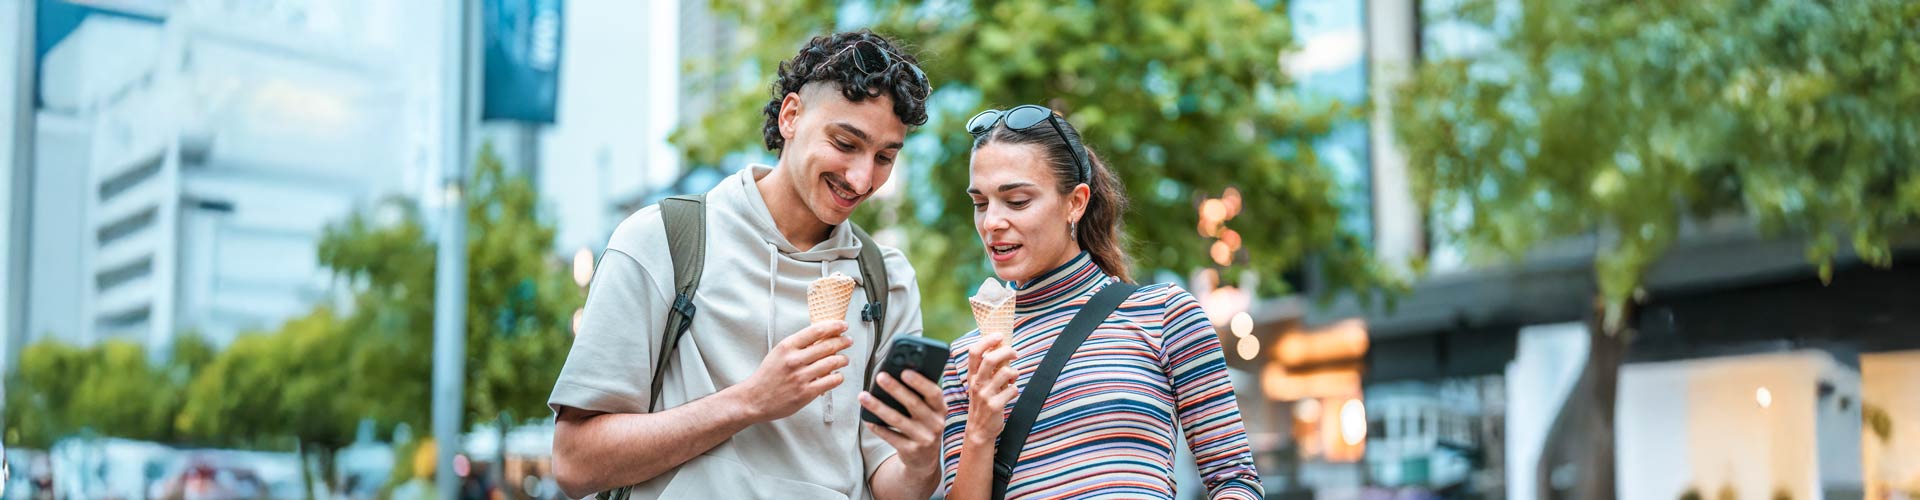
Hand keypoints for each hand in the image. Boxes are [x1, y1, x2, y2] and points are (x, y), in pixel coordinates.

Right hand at [731, 321, 850, 422]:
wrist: (754, 399)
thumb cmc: (767, 376)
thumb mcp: (779, 353)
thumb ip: (798, 345)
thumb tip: (821, 336)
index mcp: (787, 347)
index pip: (816, 330)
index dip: (834, 326)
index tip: (843, 325)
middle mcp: (794, 360)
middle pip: (828, 346)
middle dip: (843, 341)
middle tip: (848, 340)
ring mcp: (801, 377)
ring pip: (832, 363)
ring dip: (843, 359)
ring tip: (844, 359)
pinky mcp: (806, 393)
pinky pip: (830, 381)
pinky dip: (838, 377)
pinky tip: (838, 375)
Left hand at [859, 370, 946, 479]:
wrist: (925, 459)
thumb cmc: (923, 425)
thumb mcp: (929, 412)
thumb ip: (920, 396)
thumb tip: (896, 375)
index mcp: (941, 409)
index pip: (934, 393)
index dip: (920, 382)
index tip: (904, 372)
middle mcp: (936, 424)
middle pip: (913, 404)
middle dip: (895, 389)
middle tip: (880, 377)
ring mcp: (923, 439)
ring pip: (897, 420)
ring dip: (878, 407)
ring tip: (863, 396)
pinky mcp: (910, 451)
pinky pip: (890, 436)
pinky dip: (877, 427)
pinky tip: (867, 419)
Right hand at [963, 334, 1018, 446]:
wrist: (978, 430)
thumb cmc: (982, 402)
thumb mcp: (979, 384)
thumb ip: (987, 369)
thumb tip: (1001, 348)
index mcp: (972, 376)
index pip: (974, 352)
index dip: (987, 340)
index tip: (999, 335)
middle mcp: (976, 384)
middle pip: (990, 359)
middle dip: (1006, 351)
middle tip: (1015, 353)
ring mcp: (985, 395)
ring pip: (1005, 373)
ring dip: (1014, 372)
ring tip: (1014, 376)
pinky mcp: (995, 406)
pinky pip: (1013, 390)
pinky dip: (1015, 389)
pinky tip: (1012, 392)